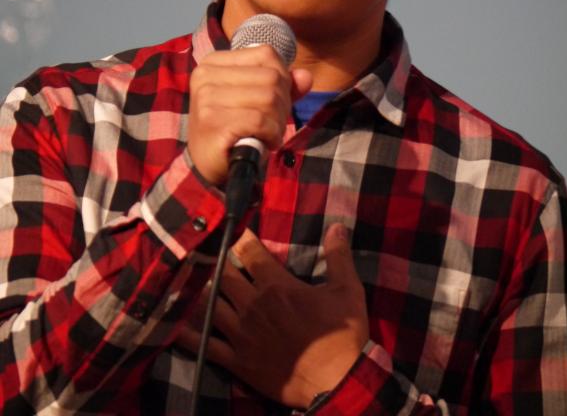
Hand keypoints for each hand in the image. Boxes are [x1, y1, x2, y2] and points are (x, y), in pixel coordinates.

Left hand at [178, 224, 368, 408]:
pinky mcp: (237, 360)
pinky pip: (206, 345)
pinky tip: (176, 324)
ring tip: (194, 281)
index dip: (239, 237)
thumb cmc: (342, 335)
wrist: (336, 382)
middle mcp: (253, 305)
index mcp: (276, 286)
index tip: (233, 227)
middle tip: (210, 252)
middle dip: (217, 261)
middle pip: (224, 275)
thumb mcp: (348, 290)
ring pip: (211, 304)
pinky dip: (189, 333)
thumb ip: (338, 256)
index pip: (249, 252)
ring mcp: (241, 334)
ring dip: (203, 291)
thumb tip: (337, 226)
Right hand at [188, 45, 311, 185]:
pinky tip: (265, 143)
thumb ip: (283, 85)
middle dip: (283, 104)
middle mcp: (205, 75)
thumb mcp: (257, 100)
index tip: (274, 102)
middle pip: (271, 77)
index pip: (266, 54)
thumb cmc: (233, 127)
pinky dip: (271, 134)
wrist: (207, 165)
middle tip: (272, 123)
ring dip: (278, 121)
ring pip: (269, 98)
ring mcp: (206, 97)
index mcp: (214, 62)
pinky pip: (260, 120)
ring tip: (267, 133)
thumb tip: (306, 76)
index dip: (282, 79)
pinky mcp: (212, 121)